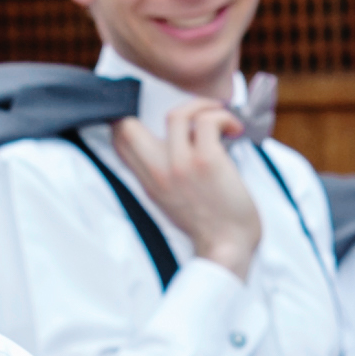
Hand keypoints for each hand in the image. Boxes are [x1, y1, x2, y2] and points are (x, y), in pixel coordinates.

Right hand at [109, 109, 266, 277]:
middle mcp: (159, 172)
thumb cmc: (212, 226)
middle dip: (163, 109)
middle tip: (195, 115)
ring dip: (204, 108)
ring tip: (221, 120)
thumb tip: (180, 144)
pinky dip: (224, 117)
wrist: (228, 247)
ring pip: (178, 114)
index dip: (132, 120)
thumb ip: (166, 177)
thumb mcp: (173, 202)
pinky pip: (208, 121)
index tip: (164, 120)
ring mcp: (181, 165)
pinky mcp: (206, 162)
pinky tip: (235, 130)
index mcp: (149, 181)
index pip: (119, 140)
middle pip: (128, 124)